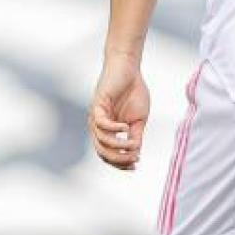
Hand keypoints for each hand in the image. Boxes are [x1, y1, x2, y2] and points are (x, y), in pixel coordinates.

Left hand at [90, 54, 148, 169]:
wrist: (128, 69)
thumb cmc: (133, 92)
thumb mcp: (138, 120)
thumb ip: (136, 136)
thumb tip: (135, 154)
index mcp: (107, 131)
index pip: (108, 155)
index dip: (120, 163)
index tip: (135, 166)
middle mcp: (98, 127)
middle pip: (103, 152)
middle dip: (119, 159)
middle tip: (135, 158)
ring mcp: (96, 117)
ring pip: (101, 141)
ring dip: (118, 146)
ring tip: (134, 143)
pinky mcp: (97, 105)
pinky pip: (102, 124)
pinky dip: (114, 130)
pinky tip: (126, 128)